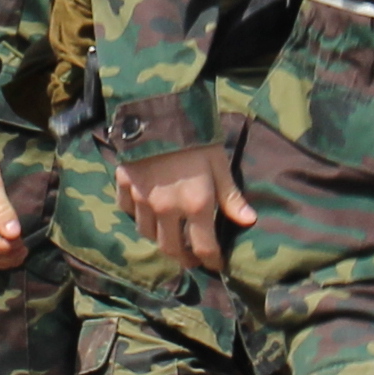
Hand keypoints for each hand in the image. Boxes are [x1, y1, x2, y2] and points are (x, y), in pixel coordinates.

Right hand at [124, 141, 249, 275]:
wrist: (157, 109)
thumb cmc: (196, 136)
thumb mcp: (219, 164)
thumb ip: (231, 196)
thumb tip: (249, 221)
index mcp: (196, 206)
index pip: (204, 248)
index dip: (212, 261)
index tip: (216, 265)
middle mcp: (166, 210)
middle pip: (172, 248)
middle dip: (184, 258)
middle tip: (192, 257)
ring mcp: (142, 199)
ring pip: (147, 233)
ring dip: (160, 238)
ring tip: (170, 235)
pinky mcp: (125, 185)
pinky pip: (127, 210)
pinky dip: (137, 215)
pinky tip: (146, 210)